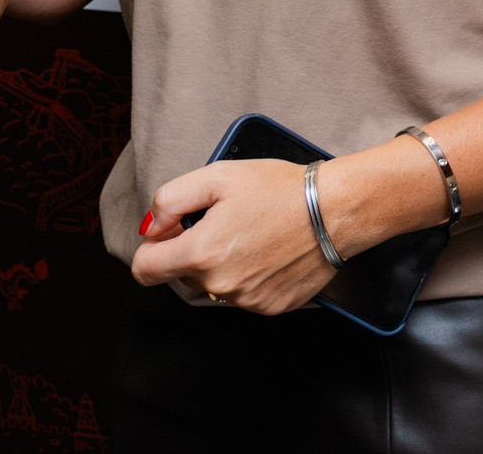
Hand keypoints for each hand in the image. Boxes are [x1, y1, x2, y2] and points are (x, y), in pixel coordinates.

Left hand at [133, 158, 340, 314]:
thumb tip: (151, 227)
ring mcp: (247, 300)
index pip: (145, 269)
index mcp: (200, 254)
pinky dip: (253, 277)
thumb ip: (170, 200)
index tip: (175, 232)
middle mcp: (220, 285)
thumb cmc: (283, 190)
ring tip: (256, 236)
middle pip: (183, 275)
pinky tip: (272, 253)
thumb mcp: (218, 175)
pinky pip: (246, 296)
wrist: (338, 209)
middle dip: (196, 251)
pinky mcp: (272, 307)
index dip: (155, 246)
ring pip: (215, 287)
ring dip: (225, 265)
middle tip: (229, 223)